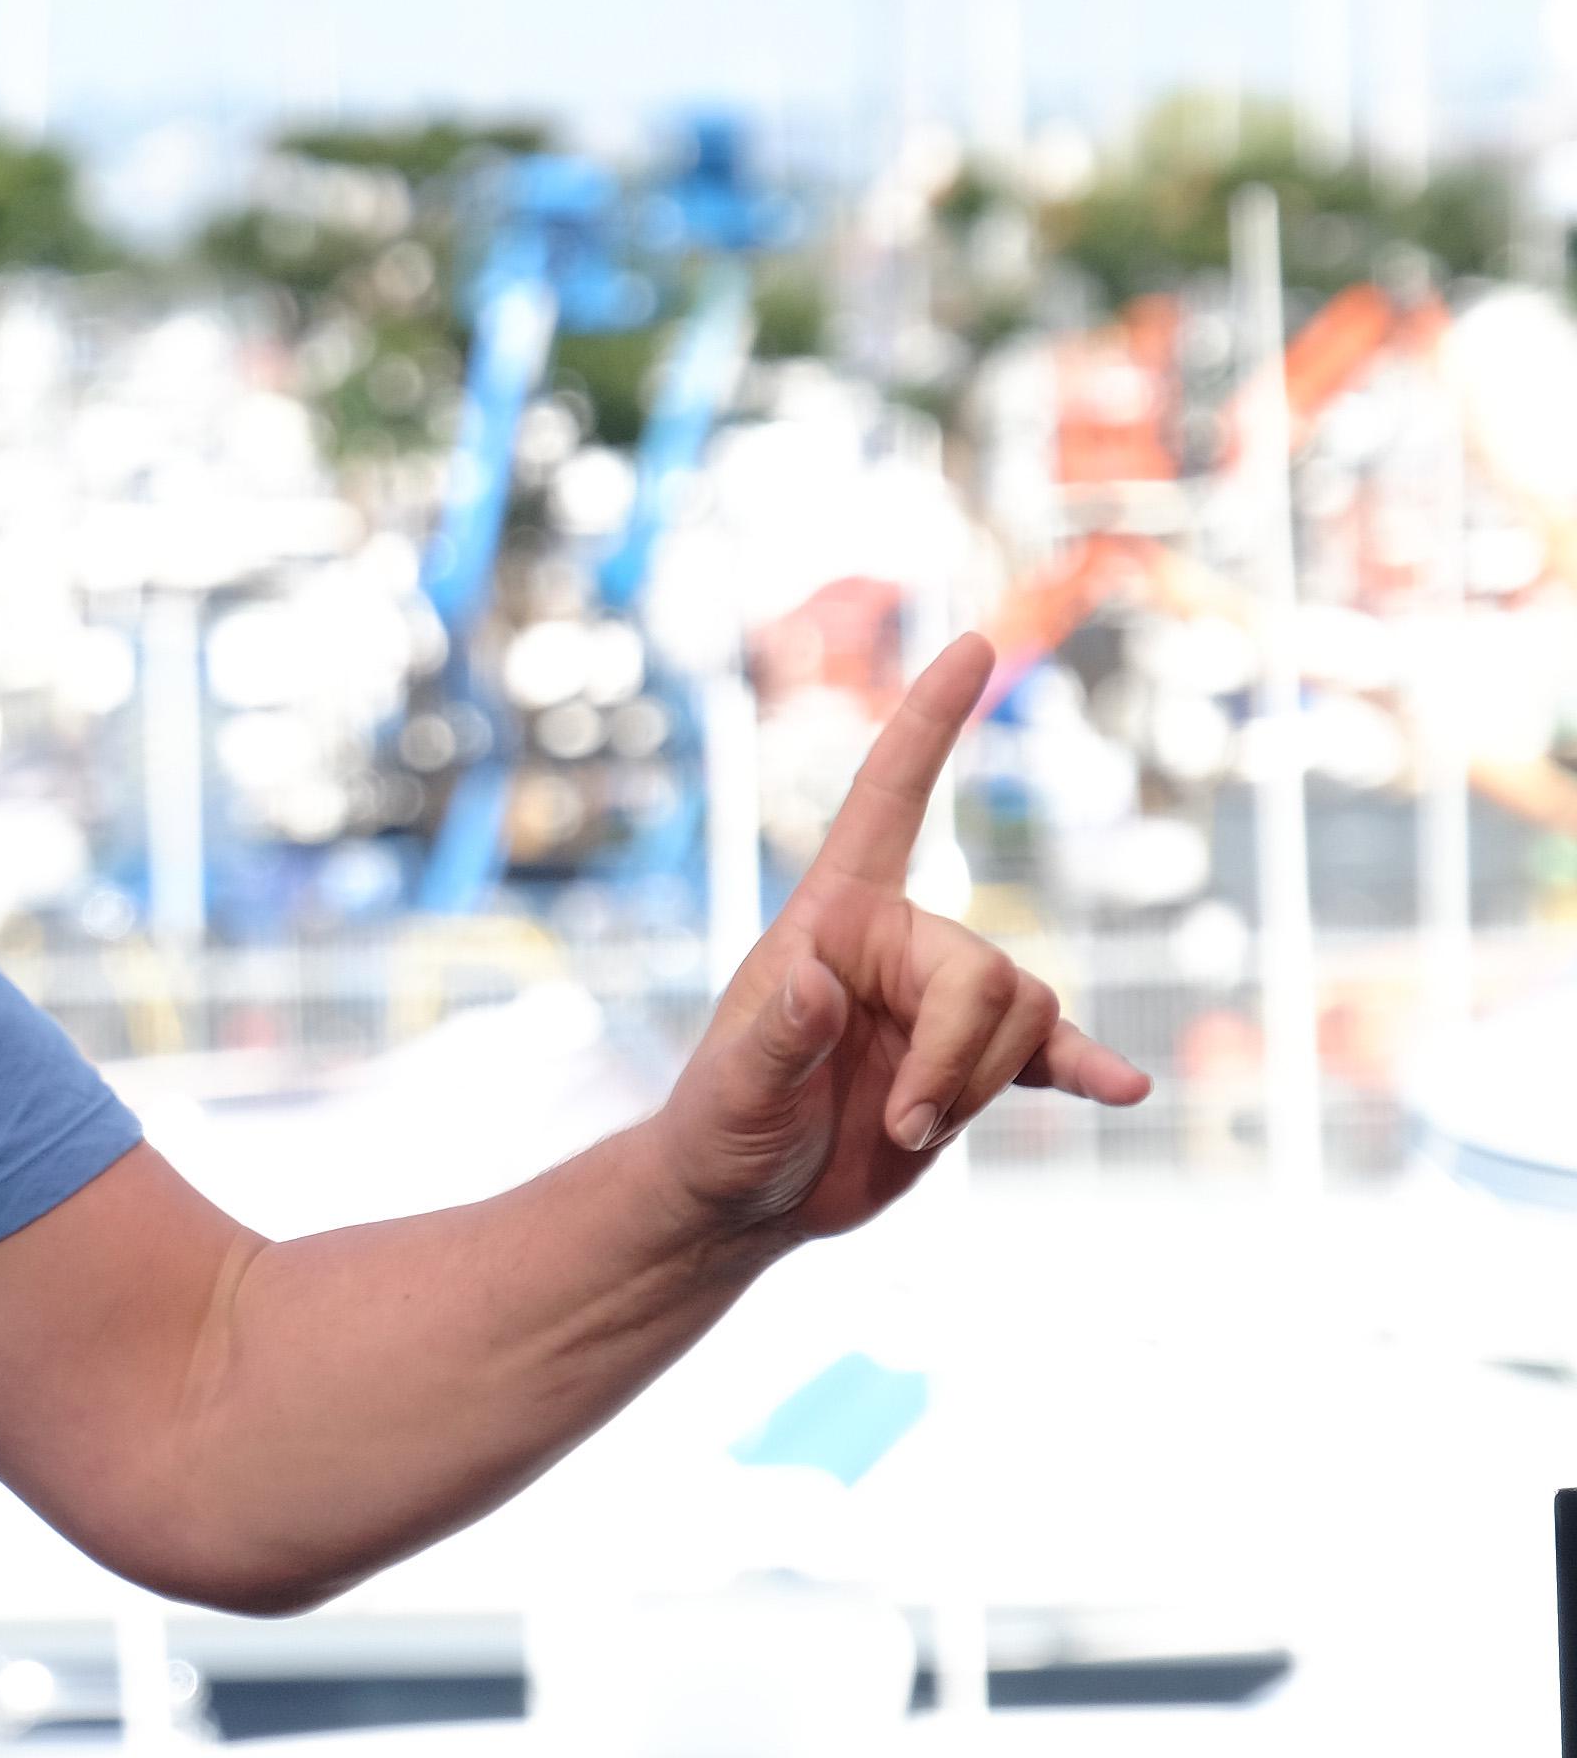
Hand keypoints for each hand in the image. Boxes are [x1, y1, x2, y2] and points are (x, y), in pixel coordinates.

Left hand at [652, 635, 1150, 1240]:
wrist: (746, 1198)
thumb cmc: (718, 1130)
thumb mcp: (732, 1091)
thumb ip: (775, 1037)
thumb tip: (815, 981)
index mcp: (833, 918)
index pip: (887, 800)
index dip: (928, 723)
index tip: (972, 643)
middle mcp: (897, 943)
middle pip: (990, 971)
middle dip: (960, 1060)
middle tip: (899, 1124)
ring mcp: (941, 1006)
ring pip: (1025, 1014)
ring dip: (980, 1087)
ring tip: (906, 1132)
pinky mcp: (974, 1066)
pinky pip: (1052, 1054)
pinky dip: (1086, 1069)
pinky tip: (1124, 1091)